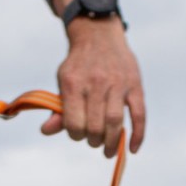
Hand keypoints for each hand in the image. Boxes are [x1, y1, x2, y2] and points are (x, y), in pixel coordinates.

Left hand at [41, 0, 145, 156]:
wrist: (99, 34)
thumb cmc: (79, 65)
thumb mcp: (63, 82)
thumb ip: (58, 108)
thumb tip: (46, 131)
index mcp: (73, 83)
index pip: (74, 123)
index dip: (75, 135)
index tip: (78, 134)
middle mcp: (96, 82)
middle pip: (96, 125)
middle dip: (93, 140)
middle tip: (94, 142)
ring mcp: (117, 83)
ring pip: (115, 122)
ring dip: (111, 142)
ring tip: (107, 150)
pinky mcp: (135, 84)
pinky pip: (139, 114)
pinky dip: (137, 135)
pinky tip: (131, 149)